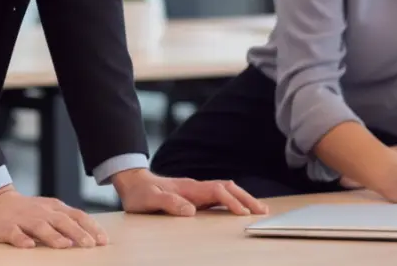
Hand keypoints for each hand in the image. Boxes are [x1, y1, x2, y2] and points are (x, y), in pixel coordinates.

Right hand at [0, 185, 107, 248]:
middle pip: (62, 221)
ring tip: (64, 245)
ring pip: (40, 227)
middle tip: (90, 244)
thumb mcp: (49, 212)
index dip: (91, 227)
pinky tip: (28, 246)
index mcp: (54, 208)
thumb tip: (89, 237)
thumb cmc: (27, 211)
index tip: (103, 240)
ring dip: (53, 236)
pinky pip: (14, 233)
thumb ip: (66, 222)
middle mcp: (42, 212)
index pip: (77, 216)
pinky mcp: (6, 227)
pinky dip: (21, 239)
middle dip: (77, 232)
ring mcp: (24, 219)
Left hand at [112, 168, 268, 216]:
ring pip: (226, 191)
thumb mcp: (149, 200)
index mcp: (188, 188)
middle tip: (263, 211)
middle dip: (246, 198)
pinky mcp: (195, 196)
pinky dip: (233, 201)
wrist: (133, 183)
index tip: (243, 214)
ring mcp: (196, 190)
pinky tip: (239, 208)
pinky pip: (219, 196)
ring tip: (258, 210)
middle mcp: (196, 187)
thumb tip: (191, 211)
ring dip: (242, 199)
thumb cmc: (140, 193)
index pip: (217, 191)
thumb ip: (168, 203)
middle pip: (227, 188)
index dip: (231, 202)